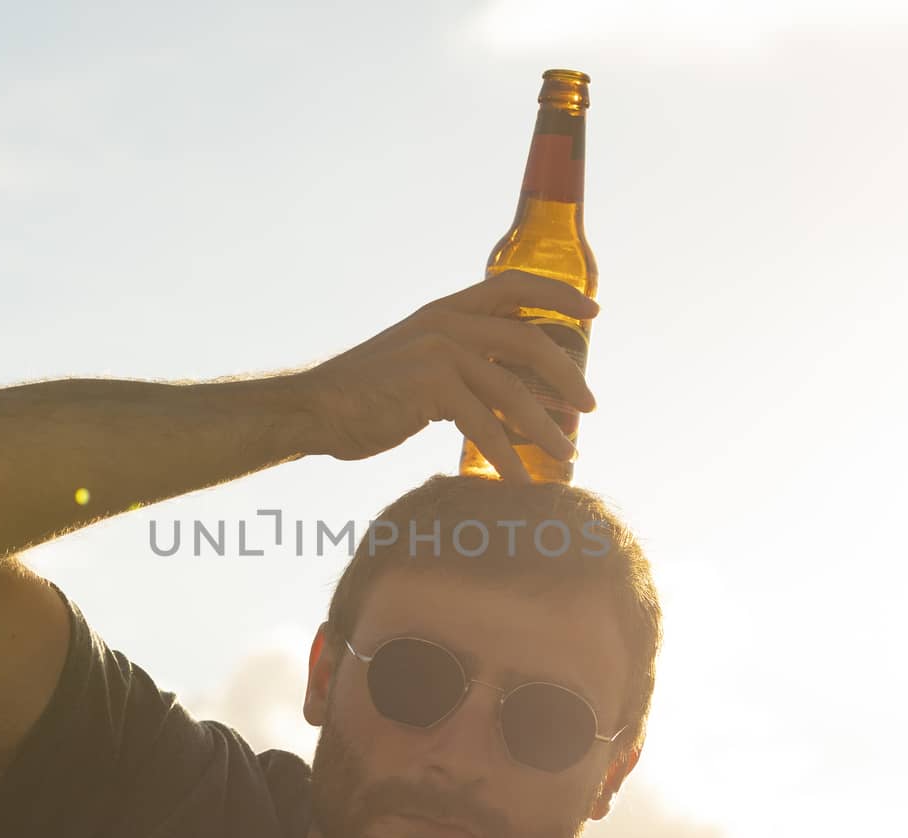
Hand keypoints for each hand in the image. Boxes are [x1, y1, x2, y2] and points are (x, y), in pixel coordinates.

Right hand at [297, 270, 598, 482]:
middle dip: (567, 376)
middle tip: (590, 408)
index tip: (593, 313)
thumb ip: (459, 363)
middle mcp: (446, 322)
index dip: (559, 295)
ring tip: (568, 454)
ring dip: (545, 428)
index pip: (514, 285)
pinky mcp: (430, 387)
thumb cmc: (367, 395)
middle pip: (529, 340)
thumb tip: (506, 391)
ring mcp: (439, 352)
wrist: (315, 408)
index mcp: (446, 309)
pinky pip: (484, 425)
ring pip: (513, 390)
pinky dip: (507, 457)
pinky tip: (520, 481)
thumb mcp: (418, 362)